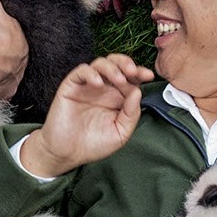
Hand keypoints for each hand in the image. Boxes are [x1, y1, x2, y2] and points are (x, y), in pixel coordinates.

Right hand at [0, 0, 28, 102]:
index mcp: (22, 43)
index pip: (17, 41)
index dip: (10, 40)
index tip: (2, 41)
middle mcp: (22, 61)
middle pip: (17, 58)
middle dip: (10, 58)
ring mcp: (15, 76)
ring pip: (12, 74)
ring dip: (5, 73)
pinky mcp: (7, 90)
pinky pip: (5, 90)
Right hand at [18, 54, 154, 176]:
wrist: (67, 153)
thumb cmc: (93, 145)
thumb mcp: (120, 133)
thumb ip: (131, 114)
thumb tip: (138, 92)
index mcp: (117, 98)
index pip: (131, 78)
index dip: (140, 73)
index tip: (148, 76)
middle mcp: (104, 89)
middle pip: (117, 64)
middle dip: (127, 64)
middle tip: (133, 72)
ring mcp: (88, 86)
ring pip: (101, 64)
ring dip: (112, 68)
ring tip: (119, 80)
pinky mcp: (72, 86)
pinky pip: (81, 71)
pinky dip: (91, 73)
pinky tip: (98, 84)